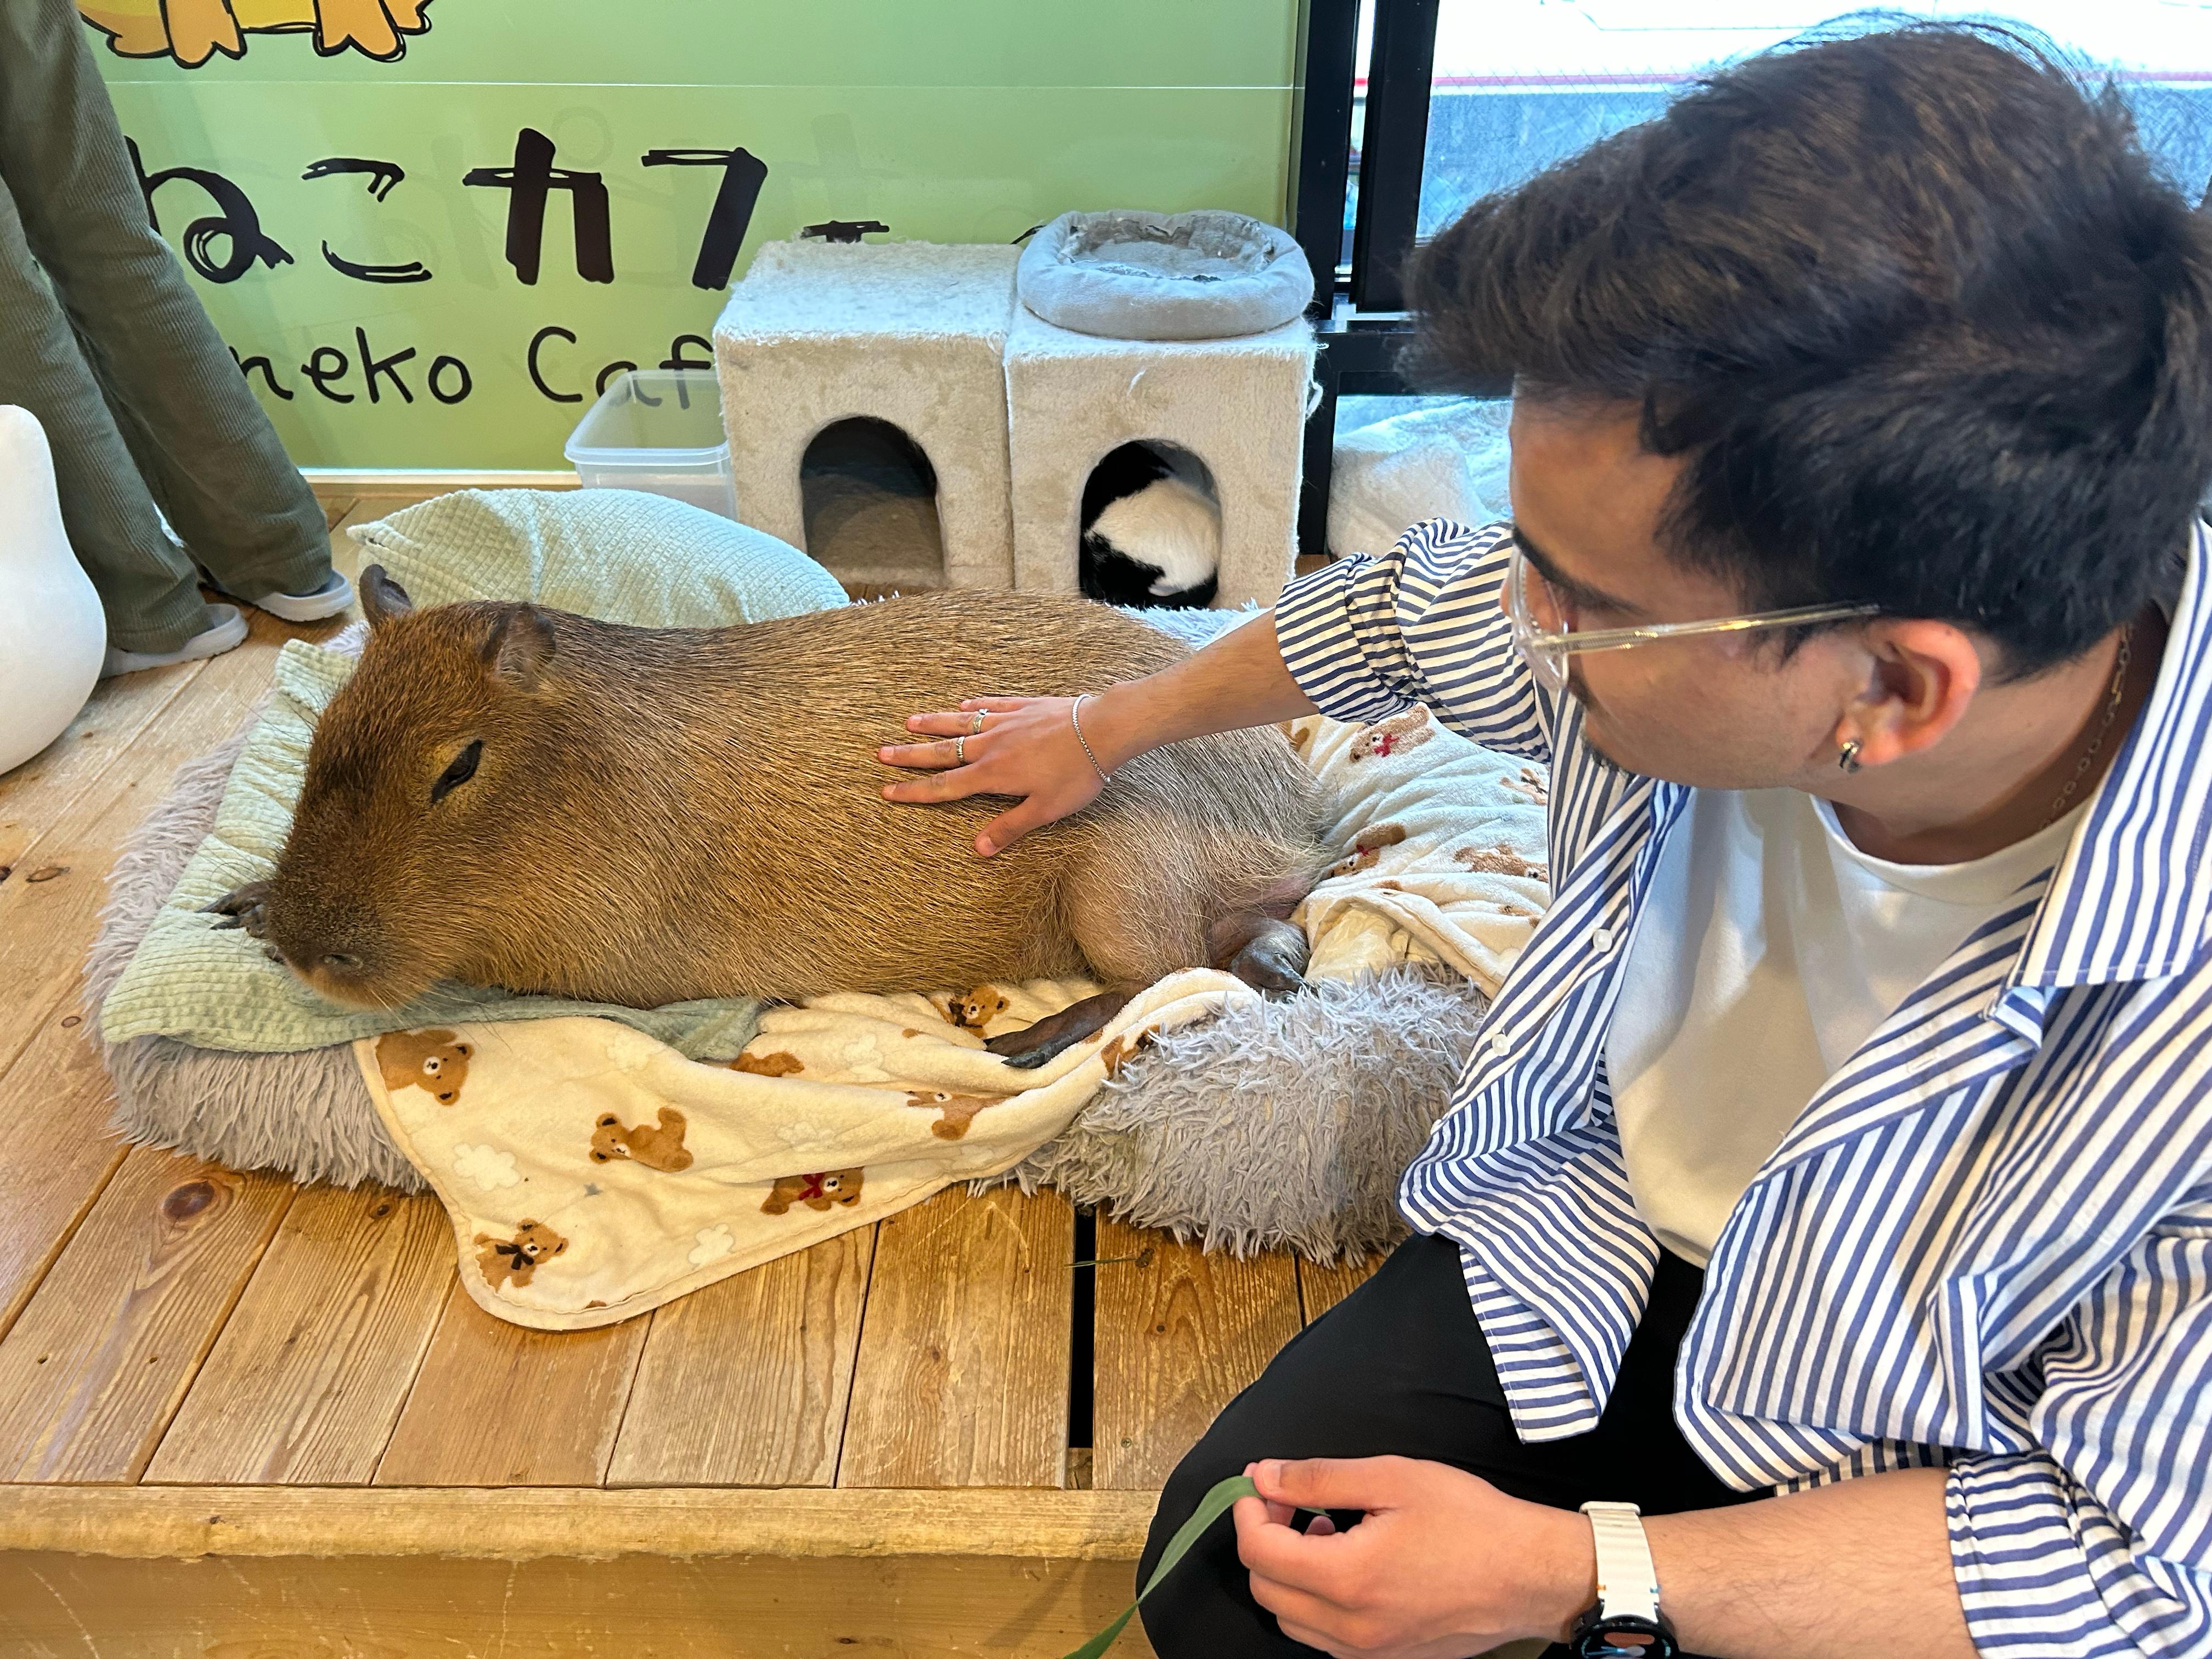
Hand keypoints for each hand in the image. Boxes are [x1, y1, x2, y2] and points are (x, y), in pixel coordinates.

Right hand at [878, 696, 1108, 855]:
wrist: (1102, 729)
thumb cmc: (1077, 775)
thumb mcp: (1045, 810)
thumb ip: (1010, 827)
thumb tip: (978, 849)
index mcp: (993, 775)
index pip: (945, 787)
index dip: (914, 791)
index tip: (887, 790)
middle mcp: (992, 746)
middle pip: (943, 751)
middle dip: (910, 754)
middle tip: (882, 752)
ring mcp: (1007, 722)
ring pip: (962, 723)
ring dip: (934, 723)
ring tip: (909, 722)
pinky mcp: (1025, 706)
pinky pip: (992, 705)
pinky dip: (975, 706)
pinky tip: (964, 705)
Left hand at [1231, 1456, 1595, 1658]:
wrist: (1530, 1574)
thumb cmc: (1471, 1522)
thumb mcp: (1392, 1478)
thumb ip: (1319, 1478)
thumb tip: (1265, 1476)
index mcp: (1347, 1579)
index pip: (1259, 1552)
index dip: (1249, 1511)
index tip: (1263, 1485)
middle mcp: (1351, 1628)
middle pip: (1266, 1590)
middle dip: (1264, 1540)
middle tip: (1291, 1502)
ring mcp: (1370, 1652)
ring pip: (1291, 1621)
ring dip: (1289, 1574)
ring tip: (1322, 1531)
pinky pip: (1325, 1638)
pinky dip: (1316, 1602)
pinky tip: (1348, 1564)